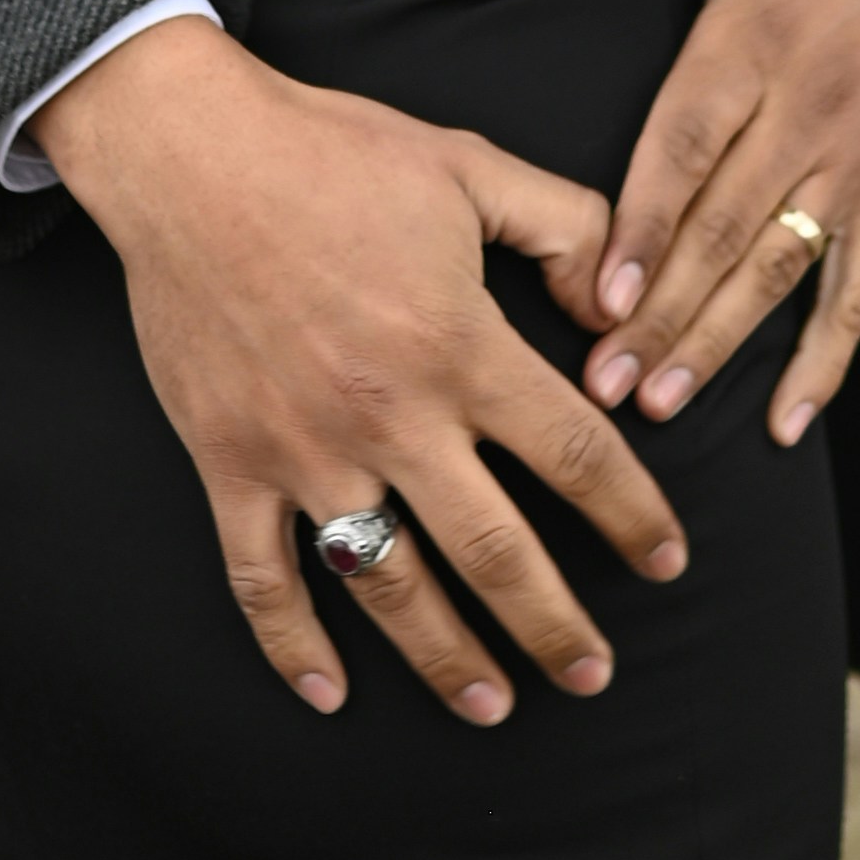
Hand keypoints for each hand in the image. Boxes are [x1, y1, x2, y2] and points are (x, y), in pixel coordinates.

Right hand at [37, 21, 686, 724]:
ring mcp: (306, 451)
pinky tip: (330, 694)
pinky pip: (263, 578)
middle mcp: (393, 416)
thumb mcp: (473, 167)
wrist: (191, 156)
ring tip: (494, 706)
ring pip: (391, 586)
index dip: (633, 515)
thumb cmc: (336, 154)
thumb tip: (618, 307)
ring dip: (447, 659)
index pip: (576, 454)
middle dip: (556, 625)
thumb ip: (567, 228)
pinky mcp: (230, 464)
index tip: (668, 563)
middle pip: (497, 552)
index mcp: (461, 346)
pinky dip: (293, 646)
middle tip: (594, 676)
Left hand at [555, 0, 859, 447]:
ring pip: (778, 270)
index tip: (601, 293)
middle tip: (602, 385)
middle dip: (660, 312)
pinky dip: (827, 358)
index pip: (685, 145)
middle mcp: (804, 113)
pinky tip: (789, 420)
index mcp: (754, 38)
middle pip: (721, 228)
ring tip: (664, 406)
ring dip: (720, 342)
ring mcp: (856, 162)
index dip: (643, 224)